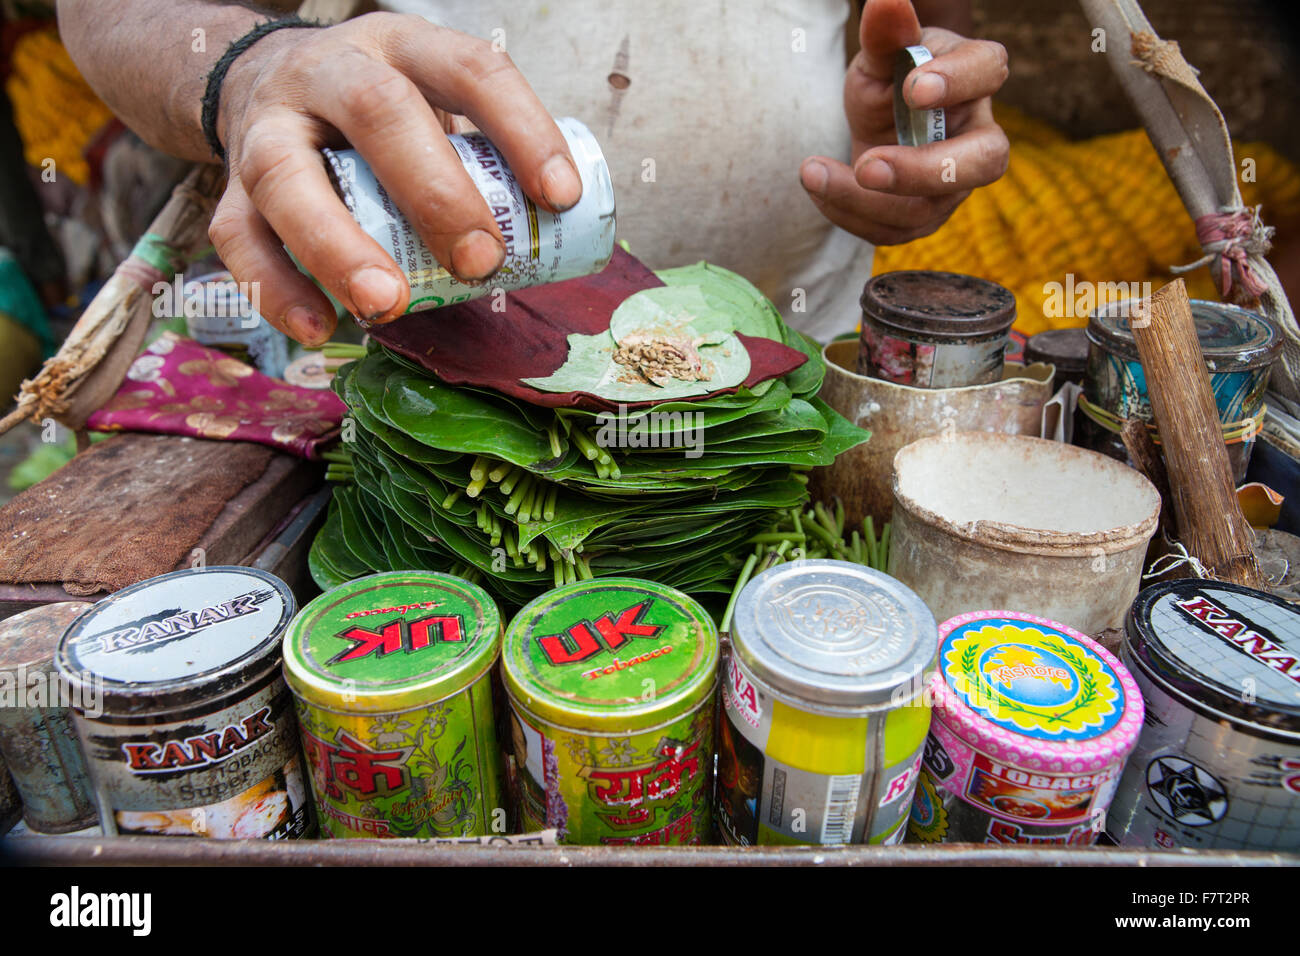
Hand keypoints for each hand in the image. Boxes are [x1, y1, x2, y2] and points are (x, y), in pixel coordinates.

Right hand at [208, 13, 581, 344]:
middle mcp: (328, 73)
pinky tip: (321, 328)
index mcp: (401, 47)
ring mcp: (268, 126)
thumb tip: (555, 248)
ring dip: (337, 245)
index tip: (560, 198)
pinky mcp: (228, 183)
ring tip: (385, 304)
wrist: (263, 85)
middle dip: (435, 192)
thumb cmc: (379, 117)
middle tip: (480, 262)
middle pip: (377, 111)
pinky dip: (276, 287)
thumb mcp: (433, 106)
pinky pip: (239, 236)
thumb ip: (478, 160)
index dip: (522, 129)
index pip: (471, 70)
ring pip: (287, 175)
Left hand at [800, 0, 1008, 245]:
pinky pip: (894, 231)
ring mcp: (956, 185)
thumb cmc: (888, 82)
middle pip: (983, 162)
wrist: (880, 125)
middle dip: (923, 170)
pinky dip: (849, 215)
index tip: (913, 87)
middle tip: (868, 166)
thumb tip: (886, 1)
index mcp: (975, 79)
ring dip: (864, 200)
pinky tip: (818, 187)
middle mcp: (978, 136)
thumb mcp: (879, 57)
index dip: (959, 80)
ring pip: (928, 208)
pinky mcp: (926, 216)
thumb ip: (885, 35)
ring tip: (813, 172)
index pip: (988, 70)